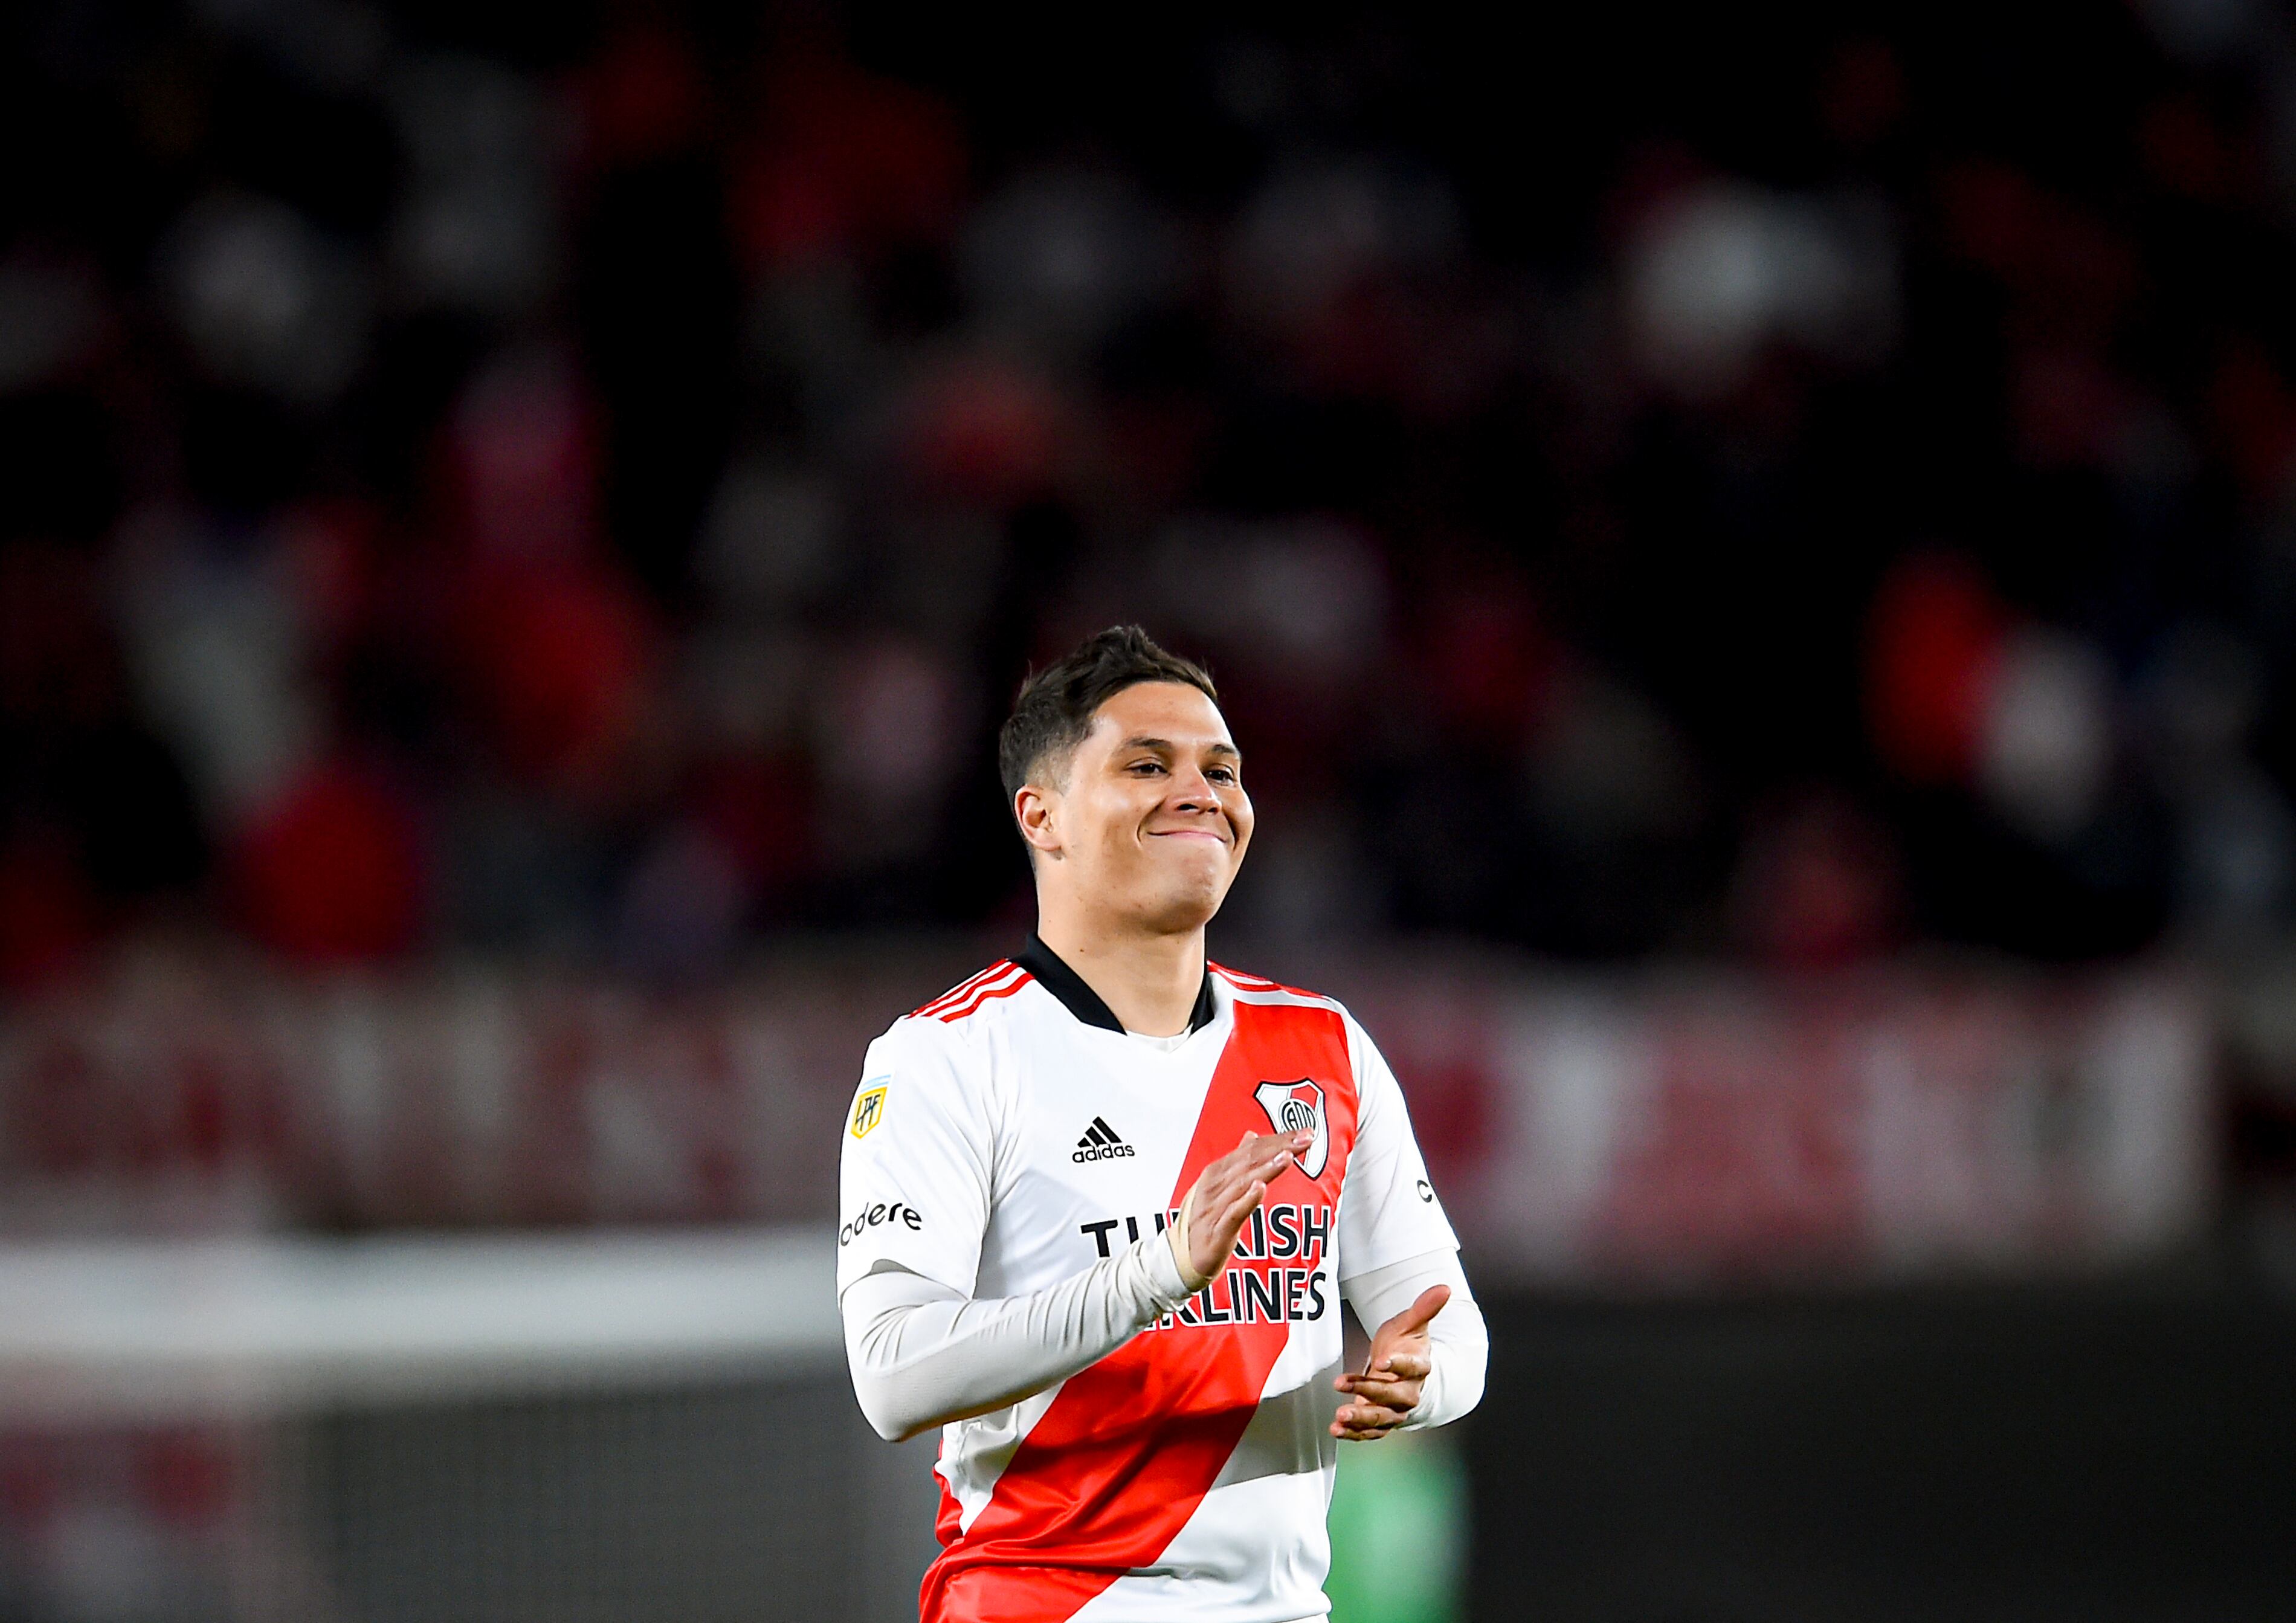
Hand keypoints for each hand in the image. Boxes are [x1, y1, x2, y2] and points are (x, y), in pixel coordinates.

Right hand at [1178, 1131, 1311, 1286]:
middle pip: (1250, 1161)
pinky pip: (1234, 1212)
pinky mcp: (1218, 1230)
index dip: (1278, 1139)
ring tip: (1287, 1156)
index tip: (1304, 1133)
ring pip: (1244, 1183)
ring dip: (1267, 1168)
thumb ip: (1238, 1161)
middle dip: (1280, 1148)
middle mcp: (1215, 1185)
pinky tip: (1260, 1188)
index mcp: (1217, 1172)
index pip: (1251, 1149)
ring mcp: (1215, 1207)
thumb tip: (1252, 1136)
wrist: (1183, 1255)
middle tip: (1305, 1138)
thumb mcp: (1220, 1185)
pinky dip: (1247, 1199)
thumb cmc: (1204, 1218)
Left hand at [1332, 1284, 1448, 1440]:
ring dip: (1360, 1419)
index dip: (1398, 1365)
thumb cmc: (1407, 1345)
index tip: (1380, 1360)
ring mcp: (1395, 1410)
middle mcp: (1410, 1393)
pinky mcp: (1381, 1422)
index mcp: (1420, 1367)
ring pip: (1381, 1418)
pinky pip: (1369, 1432)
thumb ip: (1424, 1308)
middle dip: (1370, 1392)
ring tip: (1339, 1416)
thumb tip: (1444, 1288)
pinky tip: (1336, 1429)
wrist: (1405, 1373)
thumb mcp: (1412, 1324)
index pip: (1412, 1368)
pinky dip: (1353, 1434)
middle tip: (1343, 1384)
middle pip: (1393, 1397)